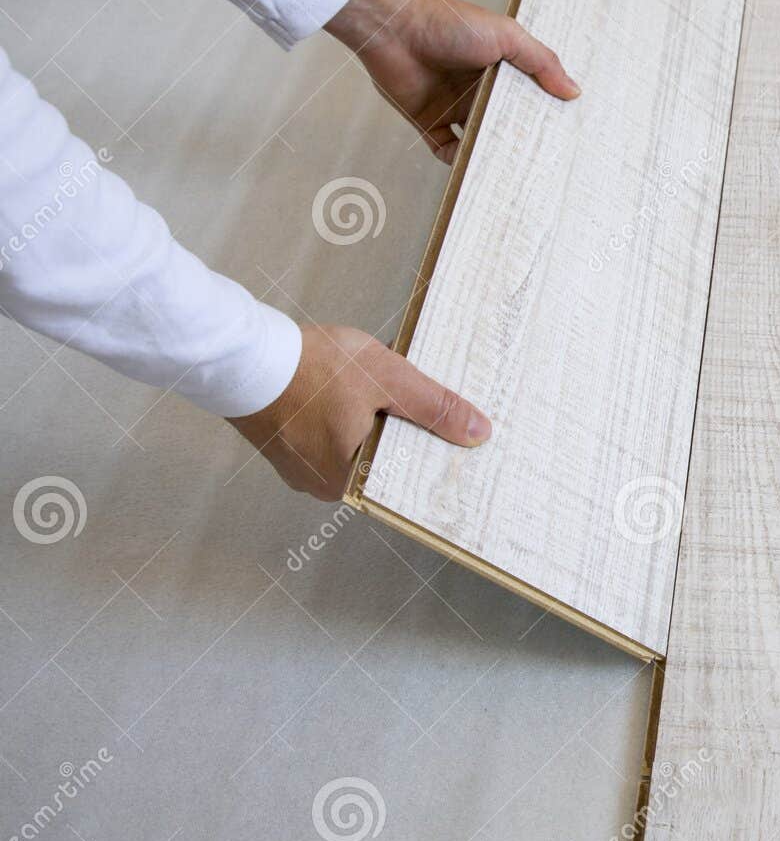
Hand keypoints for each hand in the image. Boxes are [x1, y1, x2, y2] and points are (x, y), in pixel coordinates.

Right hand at [228, 324, 490, 500]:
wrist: (239, 355)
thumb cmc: (309, 368)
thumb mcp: (387, 379)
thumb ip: (434, 407)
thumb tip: (478, 433)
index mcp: (351, 481)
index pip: (408, 479)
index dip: (433, 455)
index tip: (455, 440)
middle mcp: (324, 485)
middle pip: (382, 462)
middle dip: (401, 433)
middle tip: (415, 404)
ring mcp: (301, 468)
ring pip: (355, 447)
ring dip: (371, 421)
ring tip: (377, 391)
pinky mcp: (285, 446)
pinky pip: (328, 436)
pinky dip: (343, 417)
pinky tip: (347, 390)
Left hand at [326, 0, 578, 160]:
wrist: (395, 28)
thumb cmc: (449, 23)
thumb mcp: (507, 36)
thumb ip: (540, 62)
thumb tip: (573, 90)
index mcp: (499, 68)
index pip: (528, 97)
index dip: (543, 115)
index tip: (562, 135)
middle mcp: (477, 89)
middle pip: (504, 123)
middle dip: (520, 141)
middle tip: (542, 162)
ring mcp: (453, 107)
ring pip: (478, 140)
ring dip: (491, 154)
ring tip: (511, 172)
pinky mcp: (428, 121)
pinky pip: (446, 149)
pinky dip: (458, 161)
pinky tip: (474, 167)